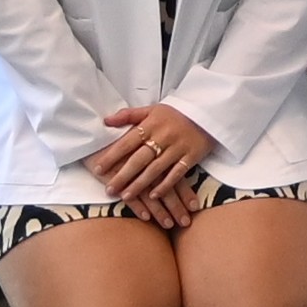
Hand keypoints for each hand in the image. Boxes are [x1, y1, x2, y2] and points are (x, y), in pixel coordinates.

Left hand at [84, 104, 212, 224]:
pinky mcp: (191, 155)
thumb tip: (105, 121)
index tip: (98, 169)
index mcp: (151, 124)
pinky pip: (177, 173)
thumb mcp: (152, 109)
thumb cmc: (176, 112)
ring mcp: (178, 147)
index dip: (112, 156)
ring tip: (126, 196)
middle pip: (139, 159)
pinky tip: (154, 196)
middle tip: (109, 190)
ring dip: (140, 184)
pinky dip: (165, 185)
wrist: (208, 110)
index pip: (127, 142)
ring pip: (156, 169)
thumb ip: (128, 115)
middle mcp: (163, 136)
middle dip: (123, 176)